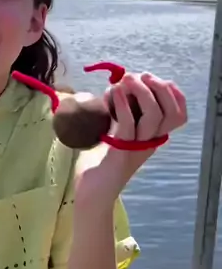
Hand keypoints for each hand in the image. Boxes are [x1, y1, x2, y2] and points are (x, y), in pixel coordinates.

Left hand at [73, 71, 186, 206]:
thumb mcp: (113, 132)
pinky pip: (128, 124)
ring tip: (125, 80)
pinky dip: (122, 103)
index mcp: (152, 138)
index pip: (178, 114)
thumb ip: (117, 113)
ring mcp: (138, 148)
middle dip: (158, 88)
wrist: (90, 192)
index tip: (151, 79)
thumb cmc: (99, 163)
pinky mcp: (121, 152)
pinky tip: (114, 91)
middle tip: (138, 76)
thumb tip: (113, 87)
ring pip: (155, 115)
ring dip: (141, 91)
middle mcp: (150, 143)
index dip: (172, 93)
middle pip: (171, 112)